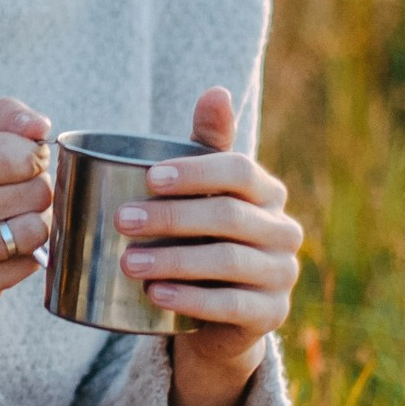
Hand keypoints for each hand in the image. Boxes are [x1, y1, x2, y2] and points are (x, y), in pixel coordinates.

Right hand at [0, 98, 52, 360]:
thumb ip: (10, 116)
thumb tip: (40, 127)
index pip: (25, 158)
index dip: (34, 158)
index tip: (21, 163)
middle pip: (38, 194)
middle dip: (37, 189)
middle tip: (17, 193)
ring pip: (37, 232)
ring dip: (37, 222)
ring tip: (16, 217)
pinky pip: (29, 266)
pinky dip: (27, 255)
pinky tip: (5, 246)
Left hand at [117, 88, 302, 405]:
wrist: (217, 314)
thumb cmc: (203, 237)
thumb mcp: (201, 191)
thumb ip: (205, 145)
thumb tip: (217, 90)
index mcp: (267, 192)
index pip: (238, 171)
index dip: (195, 173)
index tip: (149, 178)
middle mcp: (283, 231)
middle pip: (228, 217)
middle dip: (171, 217)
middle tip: (121, 221)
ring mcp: (281, 274)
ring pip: (228, 262)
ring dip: (173, 261)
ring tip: (127, 261)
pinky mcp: (270, 314)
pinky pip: (231, 306)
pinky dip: (191, 300)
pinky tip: (155, 295)